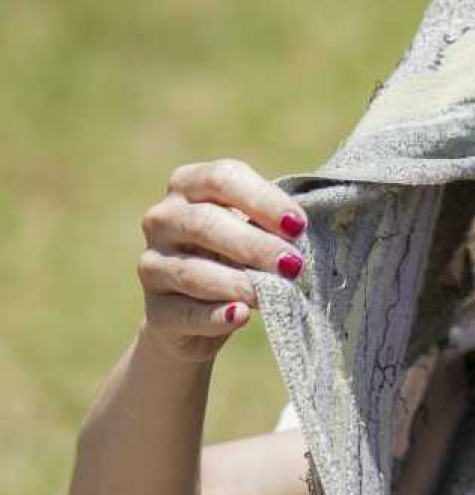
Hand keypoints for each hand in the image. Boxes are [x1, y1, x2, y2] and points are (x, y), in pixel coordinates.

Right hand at [137, 159, 307, 362]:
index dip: (263, 200)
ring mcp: (152, 264)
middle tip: (293, 265)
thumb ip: (274, 227)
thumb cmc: (239, 258)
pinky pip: (183, 312)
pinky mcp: (155, 309)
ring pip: (191, 271)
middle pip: (204, 223)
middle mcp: (163, 219)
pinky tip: (240, 315)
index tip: (298, 226)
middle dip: (254, 245)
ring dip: (237, 282)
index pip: (222, 179)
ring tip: (271, 294)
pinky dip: (214, 316)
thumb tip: (302, 233)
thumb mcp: (256, 232)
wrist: (199, 315)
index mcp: (189, 186)